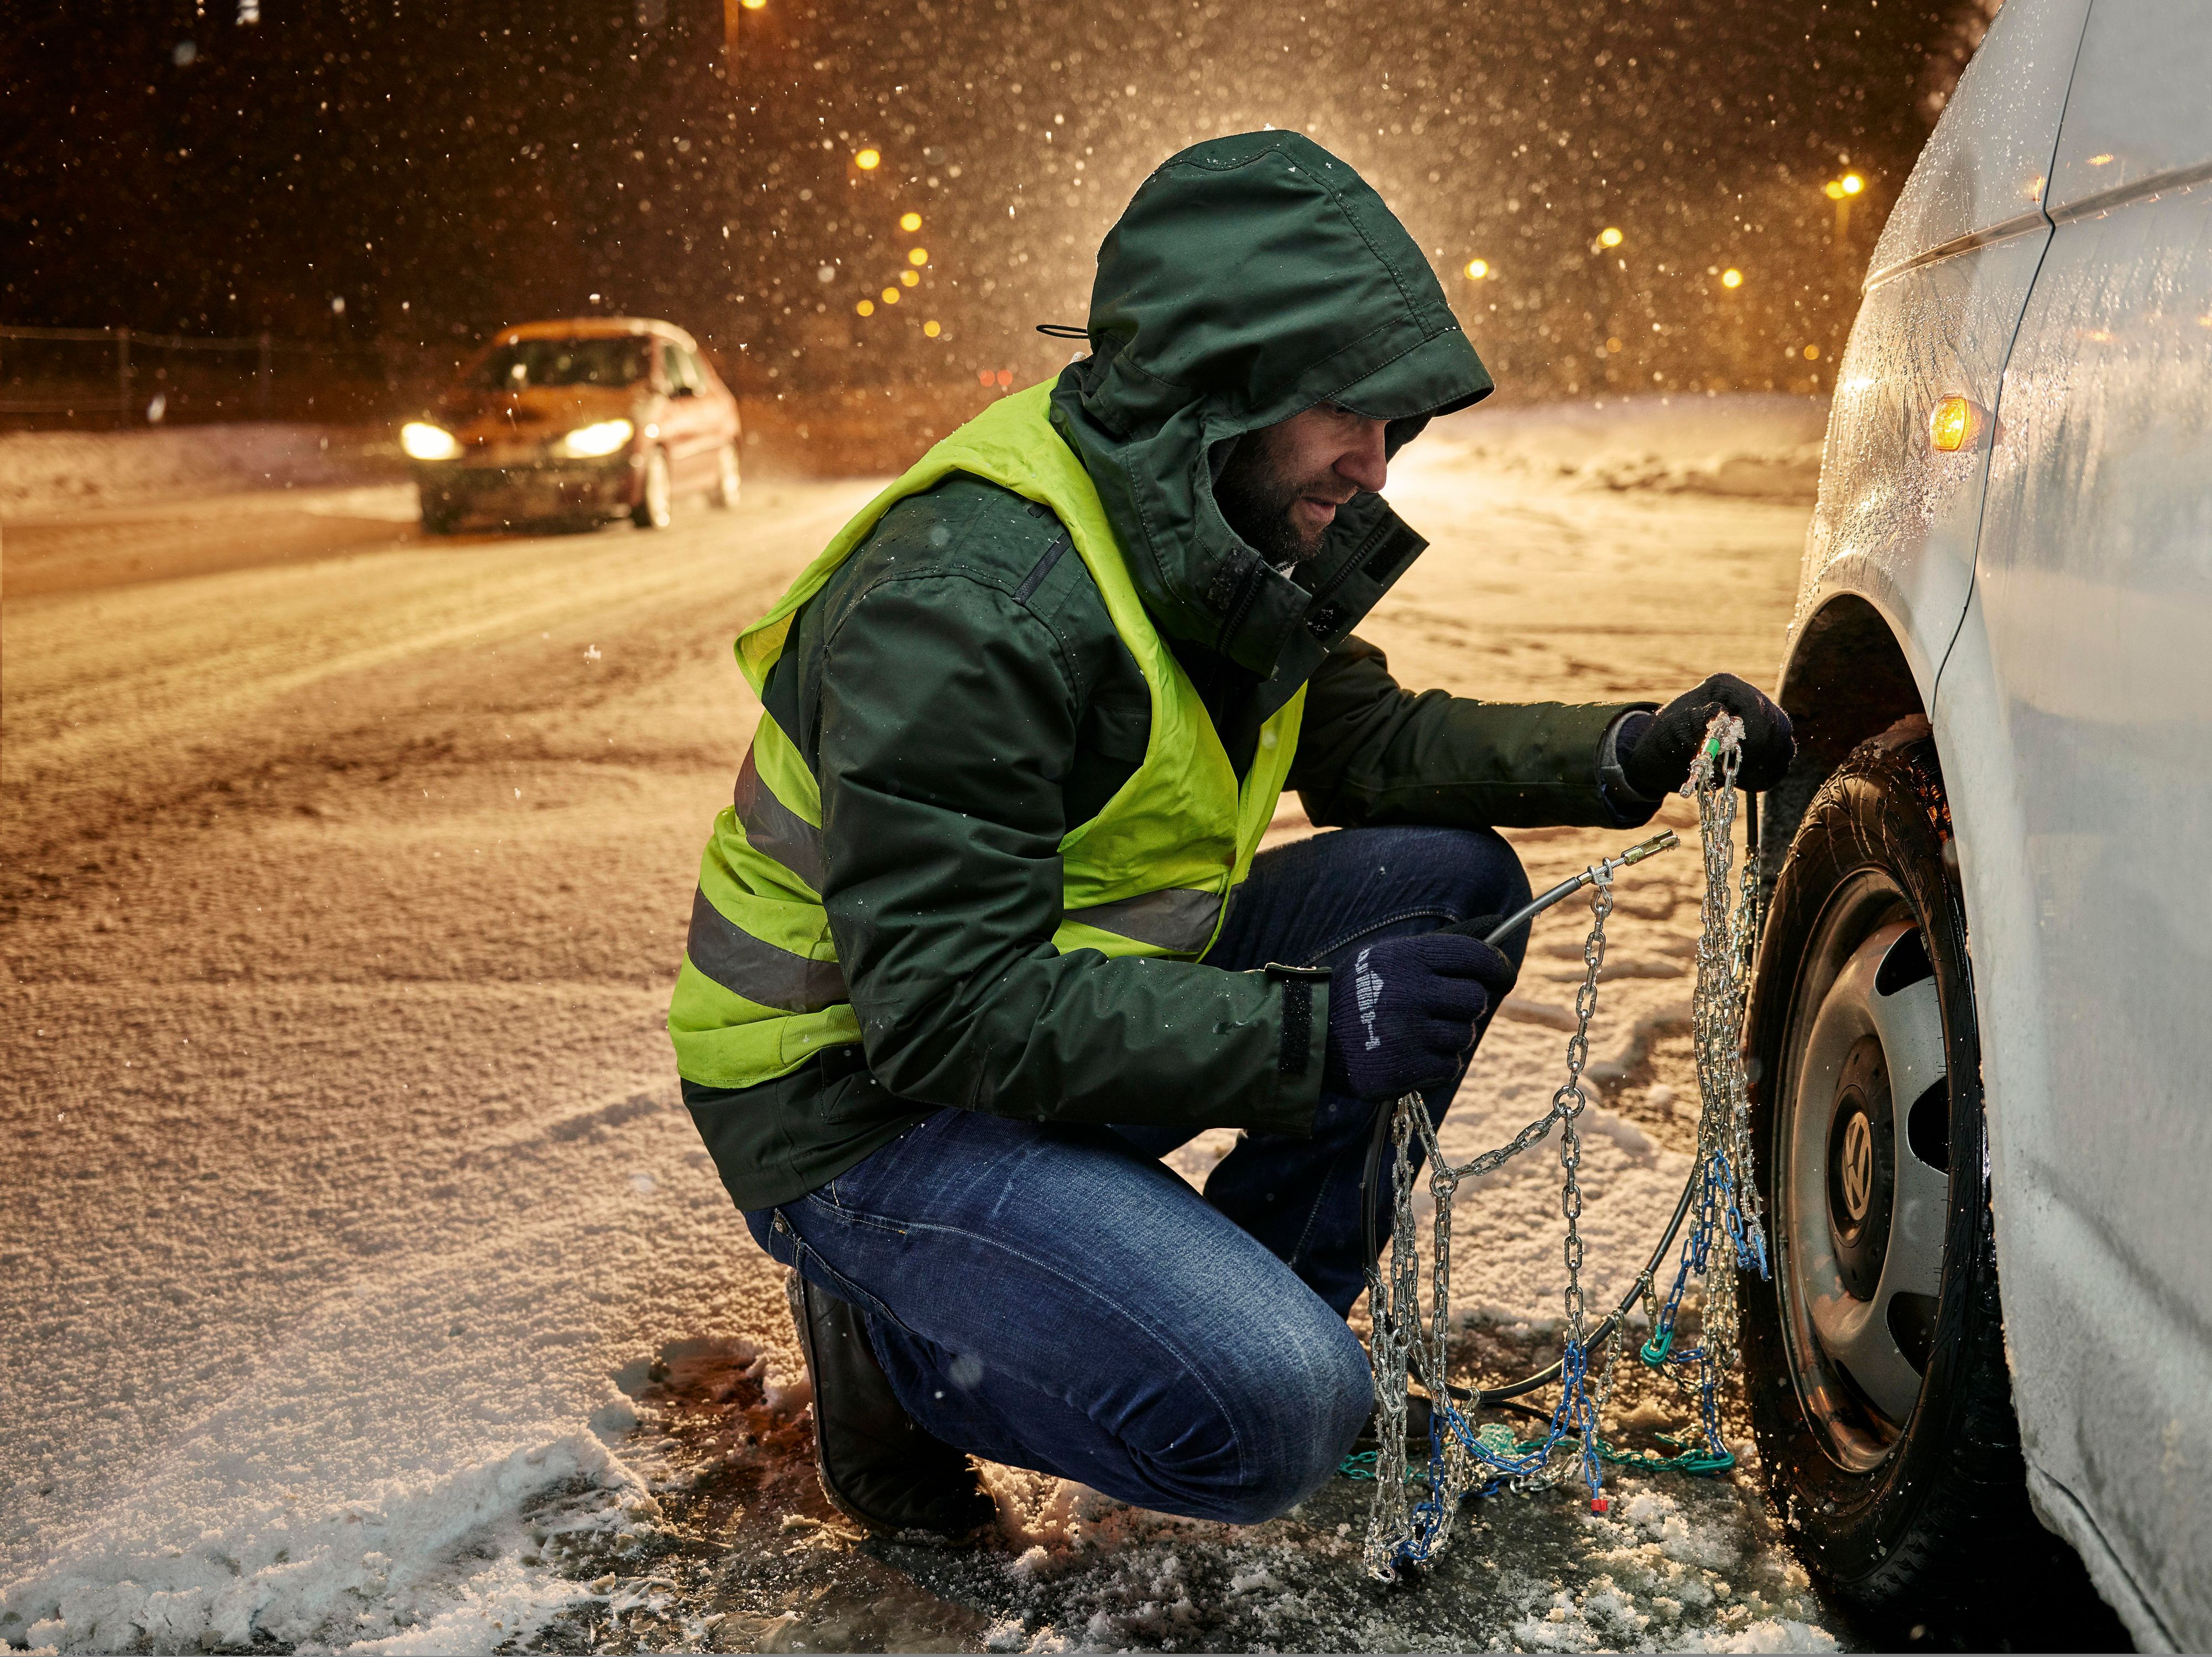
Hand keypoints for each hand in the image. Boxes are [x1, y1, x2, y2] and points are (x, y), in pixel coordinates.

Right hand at [1325, 931, 1517, 1101]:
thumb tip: (1496, 923)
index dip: (1498, 966)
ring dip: (1448, 1038)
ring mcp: (1407, 1033)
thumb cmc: (1356, 993)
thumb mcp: (1387, 957)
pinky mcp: (1404, 1069)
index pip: (1475, 956)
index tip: (1503, 976)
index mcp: (1406, 958)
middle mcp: (1408, 993)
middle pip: (1475, 1000)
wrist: (1308, 1037)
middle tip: (1442, 1009)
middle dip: (1465, 1006)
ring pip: (1463, 1036)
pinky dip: (1436, 1064)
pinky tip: (1412, 1056)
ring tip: (1416, 1034)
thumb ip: (1440, 947)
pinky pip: (1448, 1067)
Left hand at [1621, 672, 1793, 796]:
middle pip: (1777, 727)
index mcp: (1725, 687)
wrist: (1666, 755)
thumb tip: (1719, 711)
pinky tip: (1744, 780)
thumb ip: (1695, 720)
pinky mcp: (1768, 741)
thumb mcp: (1673, 729)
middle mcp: (1749, 699)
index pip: (1756, 707)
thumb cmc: (1665, 738)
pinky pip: (1782, 759)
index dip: (1754, 736)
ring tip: (1733, 777)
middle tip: (1734, 773)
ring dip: (1763, 768)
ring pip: (1783, 744)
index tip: (1733, 758)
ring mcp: (1762, 720)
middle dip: (1759, 756)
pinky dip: (1767, 774)